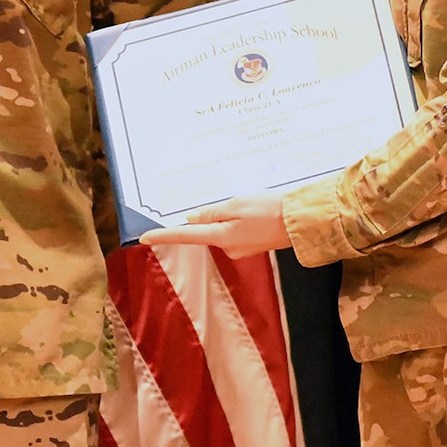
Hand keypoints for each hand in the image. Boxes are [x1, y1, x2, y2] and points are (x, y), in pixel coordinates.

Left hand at [138, 193, 291, 259]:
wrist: (302, 222)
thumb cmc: (271, 211)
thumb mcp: (237, 205)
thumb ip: (212, 213)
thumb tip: (193, 218)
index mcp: (221, 237)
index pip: (185, 236)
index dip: (164, 235)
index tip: (144, 237)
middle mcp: (229, 247)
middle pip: (208, 229)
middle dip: (215, 213)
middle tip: (237, 198)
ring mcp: (242, 248)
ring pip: (225, 227)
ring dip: (232, 214)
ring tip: (254, 203)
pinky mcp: (253, 244)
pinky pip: (239, 229)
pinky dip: (244, 218)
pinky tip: (259, 210)